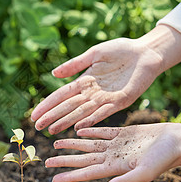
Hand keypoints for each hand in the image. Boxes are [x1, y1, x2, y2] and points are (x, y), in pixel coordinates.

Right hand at [31, 38, 161, 133]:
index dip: (48, 105)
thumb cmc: (121, 50)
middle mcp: (93, 93)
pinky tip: (79, 127)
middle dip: (53, 116)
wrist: (146, 52)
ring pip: (82, 113)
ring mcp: (106, 98)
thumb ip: (75, 64)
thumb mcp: (94, 54)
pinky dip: (91, 120)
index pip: (62, 95)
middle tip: (38, 127)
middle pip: (68, 107)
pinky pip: (104, 112)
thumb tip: (53, 74)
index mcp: (86, 82)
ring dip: (67, 122)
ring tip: (53, 131)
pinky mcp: (121, 101)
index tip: (34, 115)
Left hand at [45, 123, 180, 181]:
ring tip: (57, 144)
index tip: (53, 178)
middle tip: (47, 161)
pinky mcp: (124, 132)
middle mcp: (113, 157)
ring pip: (89, 143)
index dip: (69, 176)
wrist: (178, 142)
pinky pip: (103, 130)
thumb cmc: (164, 160)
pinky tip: (79, 129)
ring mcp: (118, 144)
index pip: (86, 172)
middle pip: (83, 158)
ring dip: (73, 143)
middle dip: (65, 160)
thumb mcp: (143, 173)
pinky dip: (90, 129)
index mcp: (115, 168)